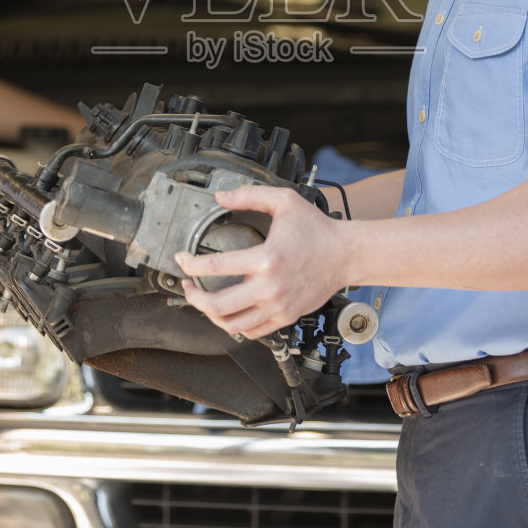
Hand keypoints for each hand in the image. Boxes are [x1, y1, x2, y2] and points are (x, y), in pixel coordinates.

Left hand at [173, 184, 347, 338]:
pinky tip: (229, 312)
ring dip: (210, 314)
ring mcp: (277, 307)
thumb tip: (221, 197)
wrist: (345, 255)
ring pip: (231, 325)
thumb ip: (250, 195)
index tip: (181, 259)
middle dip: (192, 297)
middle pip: (217, 306)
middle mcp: (270, 288)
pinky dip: (234, 325)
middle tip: (186, 286)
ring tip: (203, 301)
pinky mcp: (284, 317)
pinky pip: (251, 332)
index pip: (214, 267)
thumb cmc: (317, 229)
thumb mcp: (284, 201)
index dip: (189, 264)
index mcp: (266, 259)